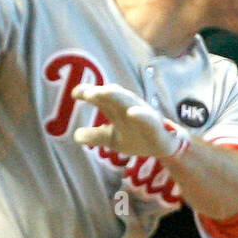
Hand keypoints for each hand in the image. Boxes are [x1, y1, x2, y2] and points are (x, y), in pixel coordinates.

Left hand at [71, 83, 190, 160]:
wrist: (163, 145)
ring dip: (116, 96)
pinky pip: (147, 118)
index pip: (100, 98)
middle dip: (100, 93)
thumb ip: (95, 136)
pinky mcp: (154, 124)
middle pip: (112, 96)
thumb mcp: (112, 139)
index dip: (88, 94)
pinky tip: (131, 113)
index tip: (75, 94)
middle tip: (86, 93)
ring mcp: (141, 113)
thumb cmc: (136, 137)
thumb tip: (76, 136)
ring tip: (104, 92)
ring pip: (128, 101)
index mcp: (116, 109)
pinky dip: (140, 114)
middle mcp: (127, 107)